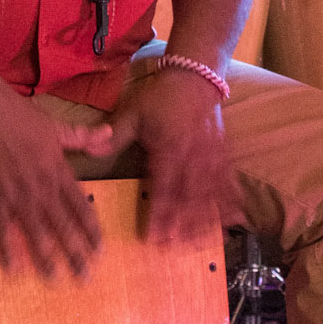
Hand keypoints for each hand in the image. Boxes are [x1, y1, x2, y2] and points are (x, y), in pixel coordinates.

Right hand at [0, 91, 116, 279]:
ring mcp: (18, 195)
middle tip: (85, 277)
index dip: (91, 230)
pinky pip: (2, 230)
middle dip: (75, 253)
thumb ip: (81, 136)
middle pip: (63, 226)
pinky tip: (12, 269)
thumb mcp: (55, 125)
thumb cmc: (17, 115)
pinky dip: (7, 249)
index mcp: (59, 170)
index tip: (99, 250)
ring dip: (45, 258)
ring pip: (36, 233)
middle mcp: (43, 187)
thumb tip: (109, 134)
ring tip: (54, 279)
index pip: (81, 207)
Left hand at [106, 66, 237, 243]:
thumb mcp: (133, 111)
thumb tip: (89, 150)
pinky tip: (233, 221)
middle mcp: (193, 155)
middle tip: (176, 248)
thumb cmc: (160, 95)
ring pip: (211, 194)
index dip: (160, 214)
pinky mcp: (223, 153)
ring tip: (201, 243)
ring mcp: (211, 155)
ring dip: (206, 220)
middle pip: (189, 197)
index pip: (164, 187)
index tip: (155, 236)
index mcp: (169, 148)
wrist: (195, 75)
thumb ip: (114, 134)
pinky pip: (229, 181)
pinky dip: (231, 202)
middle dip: (183, 225)